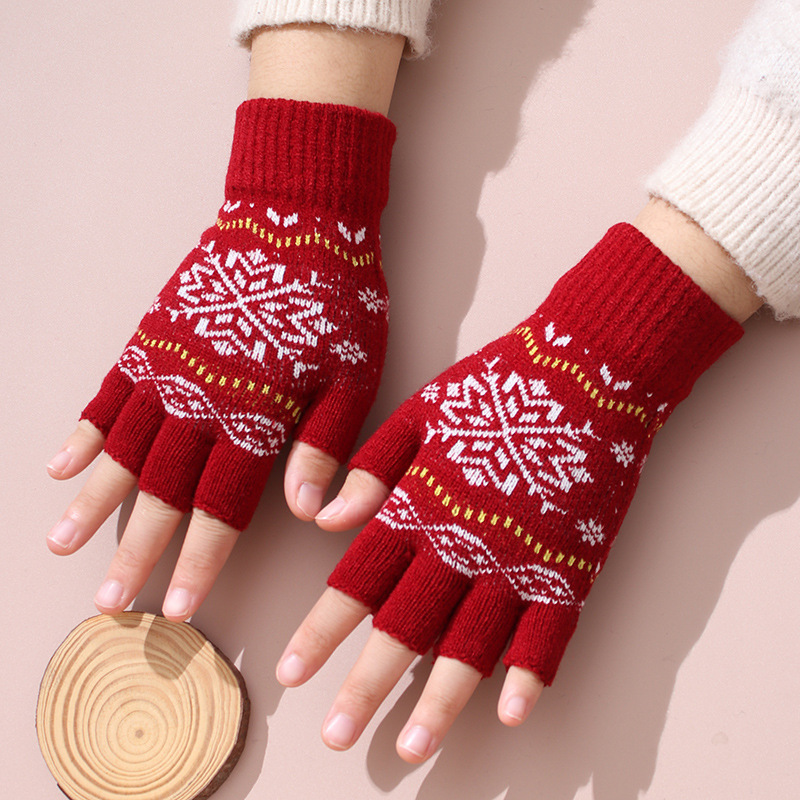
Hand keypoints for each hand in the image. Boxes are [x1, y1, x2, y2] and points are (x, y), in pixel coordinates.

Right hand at [46, 98, 395, 620]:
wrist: (299, 215)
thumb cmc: (338, 300)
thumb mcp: (354, 377)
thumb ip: (325, 447)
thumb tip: (307, 516)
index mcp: (255, 415)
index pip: (221, 506)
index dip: (200, 560)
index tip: (177, 607)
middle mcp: (201, 399)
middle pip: (162, 490)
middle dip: (137, 551)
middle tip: (111, 602)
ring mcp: (169, 366)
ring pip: (122, 447)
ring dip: (93, 502)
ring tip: (60, 544)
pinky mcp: (153, 336)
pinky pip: (108, 391)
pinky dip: (83, 430)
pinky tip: (60, 465)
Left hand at [275, 223, 742, 760]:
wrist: (588, 372)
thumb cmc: (498, 386)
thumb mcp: (420, 411)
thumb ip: (371, 469)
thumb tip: (321, 519)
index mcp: (421, 504)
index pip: (359, 580)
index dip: (322, 630)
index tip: (290, 673)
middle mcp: (463, 542)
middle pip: (407, 626)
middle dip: (367, 685)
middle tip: (336, 736)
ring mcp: (521, 559)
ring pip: (474, 645)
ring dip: (441, 701)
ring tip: (412, 747)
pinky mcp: (572, 564)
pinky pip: (552, 633)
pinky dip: (531, 675)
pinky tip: (511, 714)